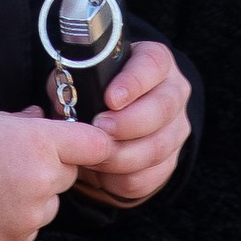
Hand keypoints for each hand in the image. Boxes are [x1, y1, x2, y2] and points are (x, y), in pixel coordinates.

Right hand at [0, 103, 113, 240]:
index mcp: (38, 142)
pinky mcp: (18, 238)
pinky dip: (18, 219)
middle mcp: (42, 179)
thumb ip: (18, 121)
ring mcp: (31, 213)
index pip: (94, 144)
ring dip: (36, 196)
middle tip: (17, 163)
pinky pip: (31, 226)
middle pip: (69, 174)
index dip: (90, 144)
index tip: (83, 144)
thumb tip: (39, 117)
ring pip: (51, 203)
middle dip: (52, 168)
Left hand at [77, 40, 191, 208]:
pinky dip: (123, 178)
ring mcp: (176, 128)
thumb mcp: (81, 79)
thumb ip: (73, 85)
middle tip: (99, 129)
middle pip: (163, 109)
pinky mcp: (170, 160)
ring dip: (121, 156)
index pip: (153, 64)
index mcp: (155, 62)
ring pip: (158, 147)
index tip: (110, 99)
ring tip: (92, 155)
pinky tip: (102, 172)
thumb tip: (65, 102)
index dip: (134, 82)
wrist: (107, 122)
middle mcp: (173, 92)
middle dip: (127, 124)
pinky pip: (151, 176)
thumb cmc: (93, 93)